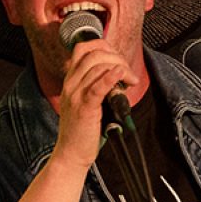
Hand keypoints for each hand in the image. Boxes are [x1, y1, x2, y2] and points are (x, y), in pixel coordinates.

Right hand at [52, 39, 136, 166]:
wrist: (71, 154)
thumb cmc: (82, 130)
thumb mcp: (86, 102)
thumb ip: (97, 86)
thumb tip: (119, 74)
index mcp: (70, 81)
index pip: (83, 49)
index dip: (104, 47)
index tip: (118, 59)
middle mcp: (70, 84)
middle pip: (93, 54)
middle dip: (116, 58)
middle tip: (129, 73)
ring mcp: (75, 95)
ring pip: (98, 67)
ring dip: (120, 68)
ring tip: (131, 81)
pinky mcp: (84, 108)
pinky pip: (97, 86)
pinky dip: (111, 77)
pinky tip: (121, 75)